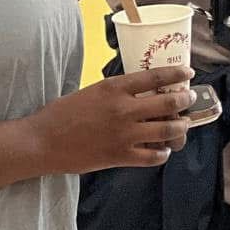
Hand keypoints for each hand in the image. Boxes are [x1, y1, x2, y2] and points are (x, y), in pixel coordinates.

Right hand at [28, 67, 194, 173]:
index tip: (188, 72)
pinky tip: (163, 149)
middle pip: (169, 103)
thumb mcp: (92, 91)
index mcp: (114, 88)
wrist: (41, 142)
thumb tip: (141, 92)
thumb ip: (117, 92)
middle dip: (185, 100)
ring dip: (180, 127)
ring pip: (168, 130)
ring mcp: (124, 134)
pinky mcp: (120, 156)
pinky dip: (163, 153)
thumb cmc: (61, 114)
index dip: (177, 74)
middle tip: (189, 98)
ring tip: (182, 125)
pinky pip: (153, 156)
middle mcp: (124, 110)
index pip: (156, 77)